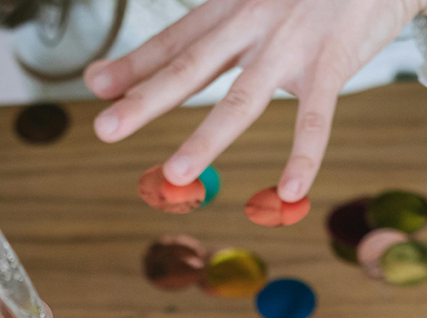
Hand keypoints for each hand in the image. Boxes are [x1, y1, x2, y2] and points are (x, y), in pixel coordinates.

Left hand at [85, 0, 426, 201]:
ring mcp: (290, 45)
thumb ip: (209, 31)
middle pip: (190, 67)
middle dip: (145, 100)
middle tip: (104, 129)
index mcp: (231, 5)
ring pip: (241, 99)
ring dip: (206, 139)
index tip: (96, 86)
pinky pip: (315, 119)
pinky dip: (303, 156)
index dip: (133, 65)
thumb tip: (163, 60)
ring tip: (174, 175)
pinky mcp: (331, 64)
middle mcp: (252, 22)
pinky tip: (288, 191)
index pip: (174, 41)